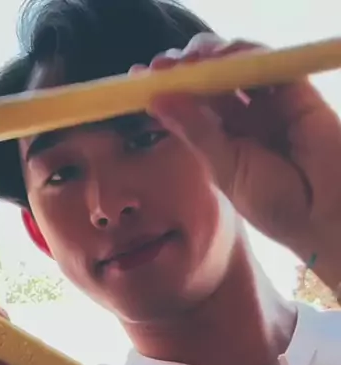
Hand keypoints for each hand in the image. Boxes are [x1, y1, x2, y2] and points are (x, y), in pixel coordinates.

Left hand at [144, 32, 340, 258]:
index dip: (164, 89)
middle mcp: (240, 120)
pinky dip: (245, 55)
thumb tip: (158, 100)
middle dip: (182, 69)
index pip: (186, 106)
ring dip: (209, 58)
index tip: (136, 79)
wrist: (329, 214)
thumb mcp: (225, 168)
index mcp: (218, 141)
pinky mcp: (295, 92)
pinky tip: (224, 57)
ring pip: (233, 68)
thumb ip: (197, 131)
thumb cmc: (275, 203)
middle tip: (161, 66)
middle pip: (206, 82)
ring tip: (189, 61)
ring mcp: (266, 104)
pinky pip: (266, 65)